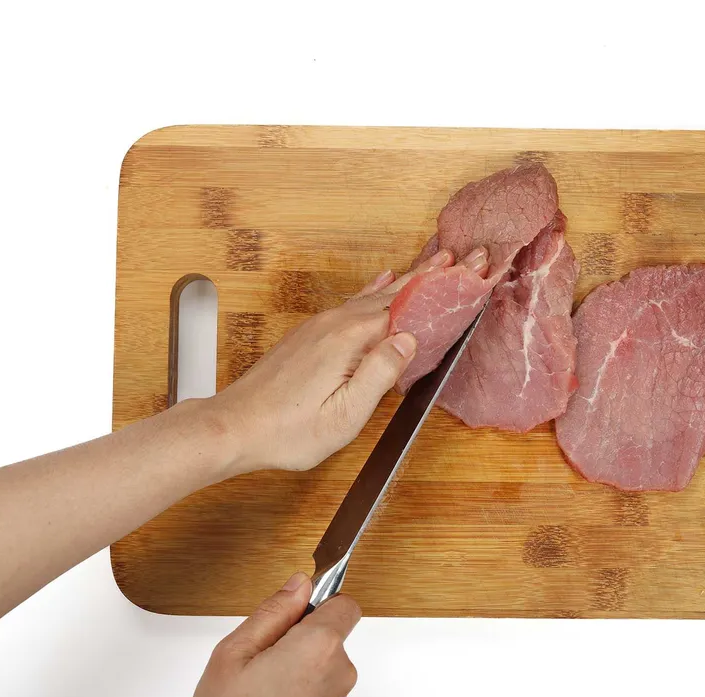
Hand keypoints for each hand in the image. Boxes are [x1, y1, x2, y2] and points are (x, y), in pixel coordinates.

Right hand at [190, 573, 360, 696]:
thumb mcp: (234, 653)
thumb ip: (272, 611)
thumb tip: (298, 583)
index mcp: (318, 647)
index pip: (344, 603)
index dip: (318, 601)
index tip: (294, 609)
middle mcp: (338, 672)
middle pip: (331, 634)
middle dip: (300, 636)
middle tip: (261, 656)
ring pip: (323, 662)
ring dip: (298, 664)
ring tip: (260, 684)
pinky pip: (319, 686)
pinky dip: (299, 687)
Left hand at [210, 246, 488, 472]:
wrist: (234, 427)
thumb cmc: (287, 430)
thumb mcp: (344, 414)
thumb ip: (379, 374)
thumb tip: (409, 340)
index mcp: (350, 339)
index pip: (408, 305)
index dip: (443, 287)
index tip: (471, 268)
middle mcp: (336, 323)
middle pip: (395, 292)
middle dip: (432, 275)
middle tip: (466, 257)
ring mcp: (321, 325)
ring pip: (375, 294)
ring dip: (409, 279)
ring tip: (437, 263)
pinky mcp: (311, 334)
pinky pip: (353, 302)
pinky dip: (376, 289)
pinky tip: (384, 279)